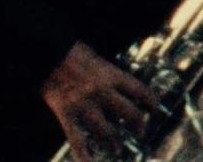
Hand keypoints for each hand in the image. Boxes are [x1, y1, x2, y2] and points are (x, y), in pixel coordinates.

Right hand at [41, 41, 158, 161]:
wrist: (46, 52)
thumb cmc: (70, 51)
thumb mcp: (96, 56)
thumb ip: (106, 72)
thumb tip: (116, 84)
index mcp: (110, 74)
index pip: (139, 90)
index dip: (151, 101)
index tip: (156, 109)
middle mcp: (101, 91)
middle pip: (129, 113)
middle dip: (138, 125)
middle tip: (140, 132)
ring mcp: (84, 105)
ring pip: (107, 131)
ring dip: (114, 142)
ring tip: (117, 149)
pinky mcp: (66, 115)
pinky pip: (77, 140)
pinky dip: (84, 156)